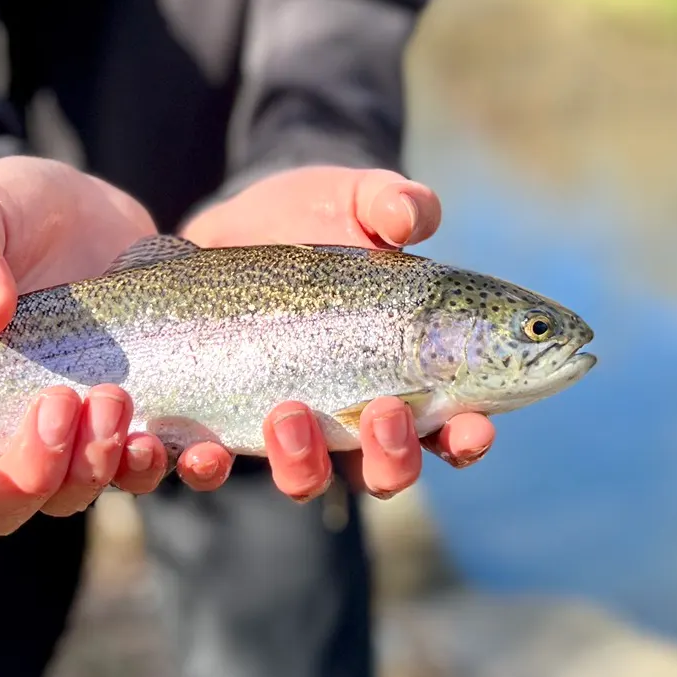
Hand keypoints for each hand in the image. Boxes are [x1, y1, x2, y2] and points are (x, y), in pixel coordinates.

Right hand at [0, 157, 169, 533]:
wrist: (91, 210)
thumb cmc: (12, 212)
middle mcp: (2, 433)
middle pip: (4, 502)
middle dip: (32, 472)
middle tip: (60, 403)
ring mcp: (72, 436)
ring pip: (77, 494)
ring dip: (98, 468)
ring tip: (117, 402)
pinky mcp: (135, 421)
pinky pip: (155, 470)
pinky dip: (178, 470)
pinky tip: (198, 448)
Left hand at [176, 165, 495, 499]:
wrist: (237, 220)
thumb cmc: (322, 212)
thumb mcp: (360, 197)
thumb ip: (393, 203)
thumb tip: (409, 217)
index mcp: (409, 373)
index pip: (453, 426)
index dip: (468, 437)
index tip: (472, 425)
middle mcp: (353, 414)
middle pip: (386, 472)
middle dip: (391, 456)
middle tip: (385, 411)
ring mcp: (287, 425)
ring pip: (306, 479)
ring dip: (304, 464)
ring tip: (289, 411)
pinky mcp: (218, 420)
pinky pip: (212, 470)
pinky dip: (208, 471)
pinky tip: (204, 452)